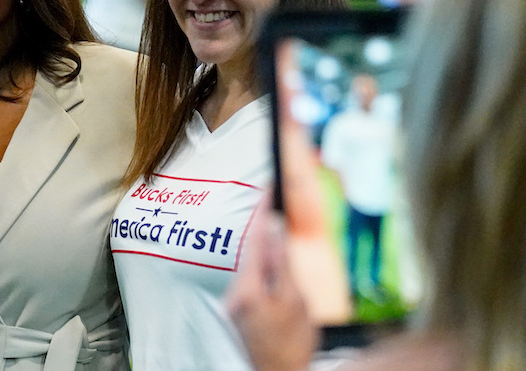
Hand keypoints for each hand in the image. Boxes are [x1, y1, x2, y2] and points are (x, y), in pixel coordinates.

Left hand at [224, 201, 317, 370]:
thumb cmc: (293, 344)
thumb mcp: (295, 301)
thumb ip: (283, 264)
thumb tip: (275, 229)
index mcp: (251, 288)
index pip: (257, 239)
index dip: (263, 210)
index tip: (269, 188)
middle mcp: (237, 292)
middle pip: (252, 248)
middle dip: (265, 224)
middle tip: (274, 197)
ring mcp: (236, 302)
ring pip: (253, 263)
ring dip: (267, 246)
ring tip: (280, 225)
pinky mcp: (240, 309)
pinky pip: (253, 278)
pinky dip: (265, 266)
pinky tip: (277, 262)